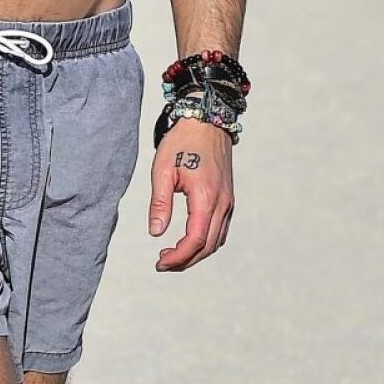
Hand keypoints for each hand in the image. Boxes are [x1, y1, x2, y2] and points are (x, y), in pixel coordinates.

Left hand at [147, 118, 233, 270]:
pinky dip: (206, 241)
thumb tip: (155, 233)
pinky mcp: (228, 198)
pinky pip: (220, 229)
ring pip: (216, 240)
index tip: (160, 262)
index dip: (178, 257)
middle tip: (162, 263)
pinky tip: (189, 239)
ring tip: (172, 254)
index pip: (195, 240)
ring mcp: (228, 202)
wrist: (207, 121)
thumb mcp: (163, 170)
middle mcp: (222, 204)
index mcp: (206, 198)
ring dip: (196, 253)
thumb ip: (160, 203)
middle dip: (186, 260)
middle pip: (208, 246)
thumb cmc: (182, 142)